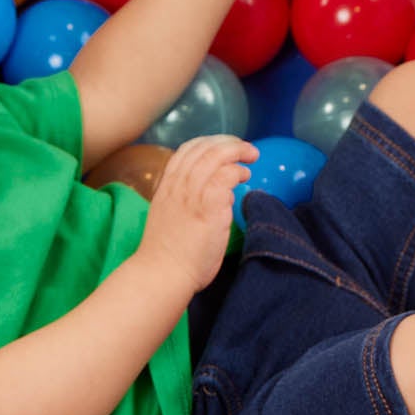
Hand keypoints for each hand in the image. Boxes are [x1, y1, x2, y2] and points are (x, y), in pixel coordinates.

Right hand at [138, 134, 256, 293]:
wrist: (163, 272)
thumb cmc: (168, 254)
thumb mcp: (169, 218)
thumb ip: (185, 202)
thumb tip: (213, 195)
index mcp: (166, 185)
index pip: (187, 150)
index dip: (209, 143)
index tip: (224, 148)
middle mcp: (178, 183)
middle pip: (204, 147)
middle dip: (229, 142)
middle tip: (245, 150)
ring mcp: (193, 191)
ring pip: (217, 154)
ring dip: (238, 152)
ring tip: (250, 160)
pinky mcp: (210, 203)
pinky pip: (228, 174)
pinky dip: (239, 172)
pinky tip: (245, 179)